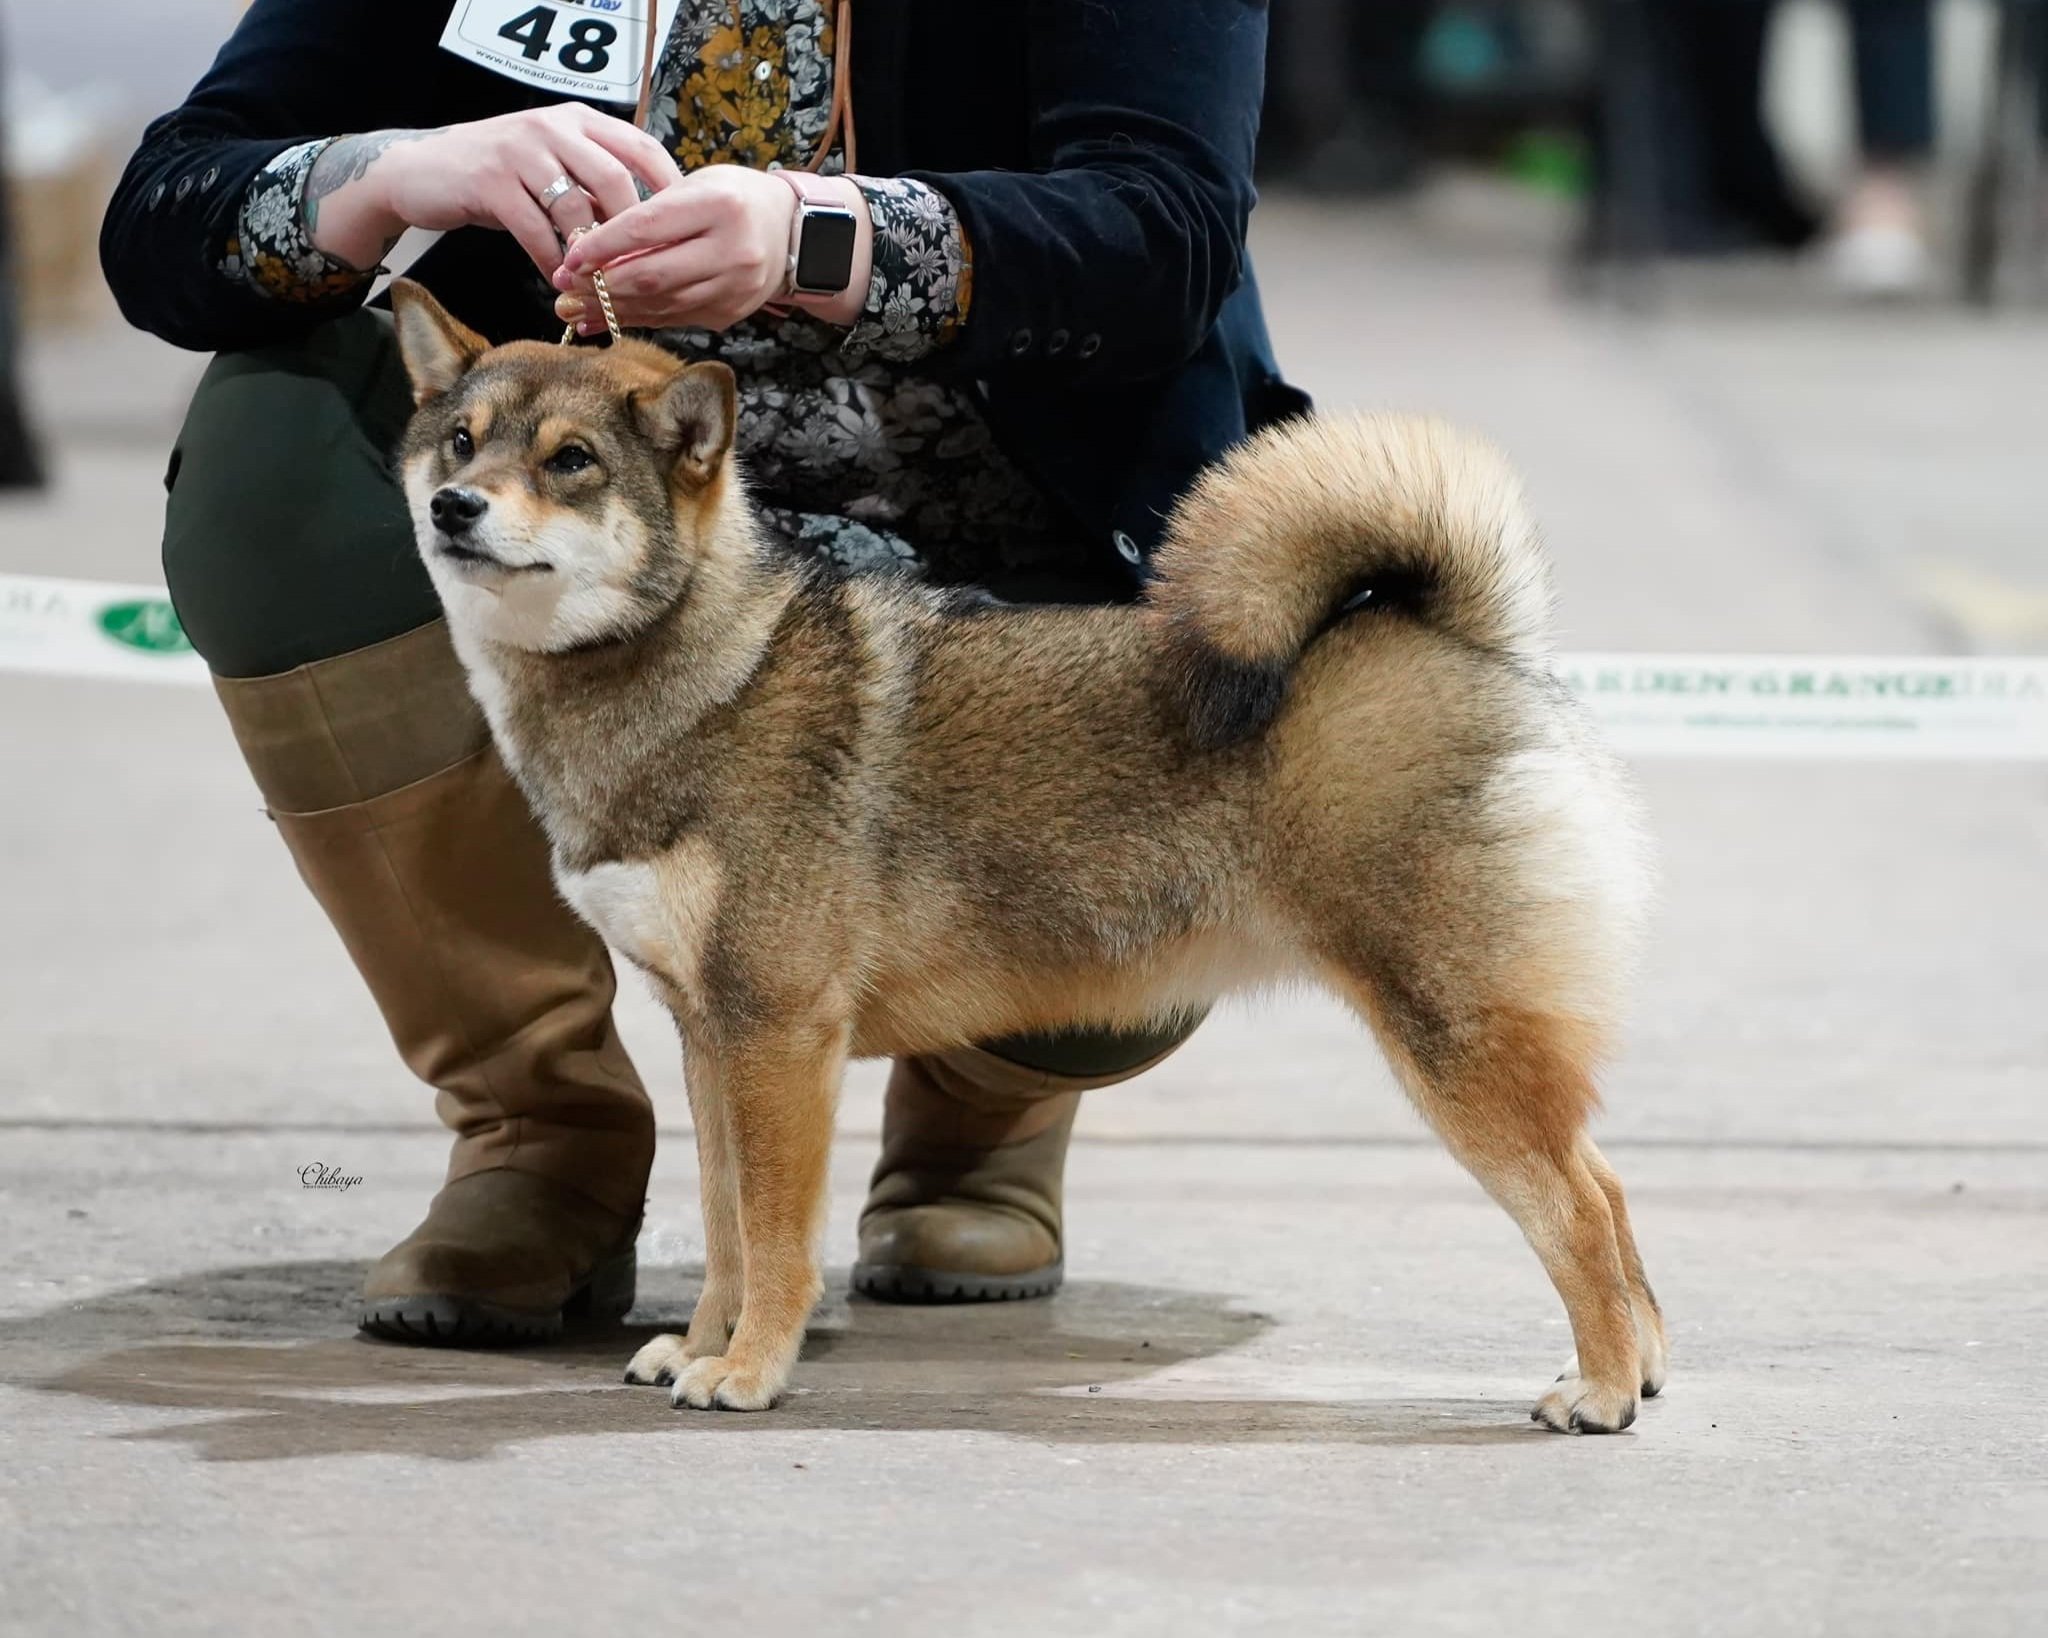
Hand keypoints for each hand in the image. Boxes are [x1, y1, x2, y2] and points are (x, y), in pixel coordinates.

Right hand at [306, 106, 682, 277]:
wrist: (421, 173)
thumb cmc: (498, 178)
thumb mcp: (552, 169)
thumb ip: (593, 187)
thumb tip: (646, 227)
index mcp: (577, 120)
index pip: (641, 147)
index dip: (668, 188)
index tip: (680, 229)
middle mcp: (552, 127)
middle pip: (614, 179)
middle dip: (631, 231)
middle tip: (637, 268)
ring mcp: (520, 151)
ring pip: (575, 208)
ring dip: (590, 254)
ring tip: (598, 283)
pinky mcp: (490, 181)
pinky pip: (535, 231)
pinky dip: (552, 262)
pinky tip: (558, 282)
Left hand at [551, 165, 812, 332]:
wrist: (793, 232)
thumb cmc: (734, 198)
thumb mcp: (694, 187)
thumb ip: (649, 216)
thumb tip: (591, 251)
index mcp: (718, 205)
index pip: (645, 229)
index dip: (601, 247)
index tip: (568, 258)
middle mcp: (731, 250)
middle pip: (651, 276)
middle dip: (600, 286)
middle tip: (564, 289)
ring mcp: (733, 287)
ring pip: (660, 304)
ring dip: (612, 309)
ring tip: (575, 308)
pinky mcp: (729, 313)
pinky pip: (673, 319)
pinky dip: (636, 320)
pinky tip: (606, 320)